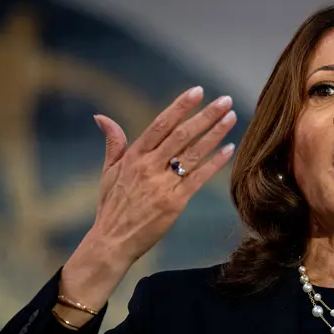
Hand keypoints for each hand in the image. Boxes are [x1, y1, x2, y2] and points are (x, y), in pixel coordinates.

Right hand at [60, 87, 236, 310]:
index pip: (161, 124)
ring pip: (193, 153)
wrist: (112, 241)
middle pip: (182, 135)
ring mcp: (162, 184)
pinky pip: (199, 178)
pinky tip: (230, 149)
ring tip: (232, 118)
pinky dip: (215, 163)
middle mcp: (148, 167)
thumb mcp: (108, 171)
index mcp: (134, 156)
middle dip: (205, 116)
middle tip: (225, 101)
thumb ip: (113, 143)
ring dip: (215, 134)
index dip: (180, 106)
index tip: (198, 91)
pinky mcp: (175, 202)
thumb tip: (101, 117)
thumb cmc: (112, 206)